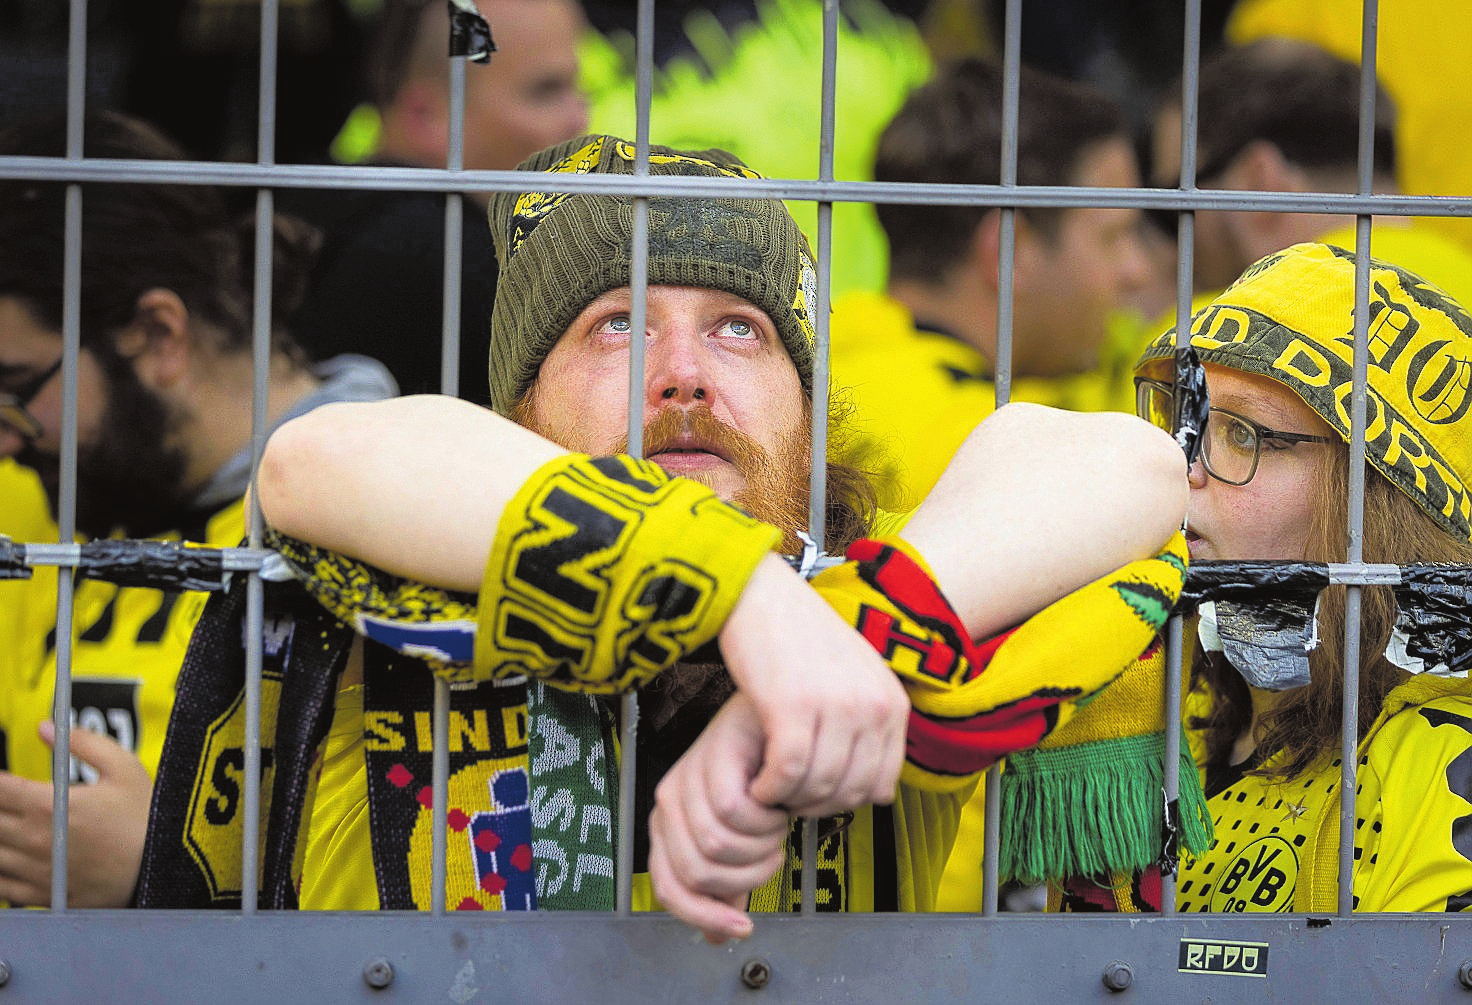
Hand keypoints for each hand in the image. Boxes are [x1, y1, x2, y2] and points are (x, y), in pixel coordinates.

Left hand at [0, 721, 152, 907]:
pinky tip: (7, 859)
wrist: (164, 866)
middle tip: (5, 801)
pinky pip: (2, 888)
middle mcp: (34, 839)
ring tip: (7, 827)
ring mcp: (35, 871)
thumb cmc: (145, 816)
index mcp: (48, 805)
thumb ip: (83, 743)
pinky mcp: (43, 896)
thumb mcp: (124, 767)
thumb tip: (45, 728)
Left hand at [648, 692, 788, 942]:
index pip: (670, 889)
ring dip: (762, 844)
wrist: (781, 720)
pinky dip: (767, 816)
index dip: (705, 917)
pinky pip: (736, 810)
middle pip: (699, 872)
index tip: (743, 927)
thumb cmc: (760, 776)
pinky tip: (777, 800)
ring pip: (718, 845)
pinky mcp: (712, 757)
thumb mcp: (742, 839)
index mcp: (669, 828)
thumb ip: (729, 885)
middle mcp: (669, 803)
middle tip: (771, 850)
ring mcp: (687, 777)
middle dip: (748, 875)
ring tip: (775, 820)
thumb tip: (717, 937)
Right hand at [718, 553, 907, 816]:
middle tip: (791, 798)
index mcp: (891, 700)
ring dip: (791, 799)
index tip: (819, 798)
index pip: (883, 783)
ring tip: (772, 789)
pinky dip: (771, 788)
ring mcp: (835, 705)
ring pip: (820, 787)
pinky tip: (760, 782)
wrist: (761, 595)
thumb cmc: (799, 634)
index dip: (847, 802)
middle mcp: (870, 704)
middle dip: (816, 807)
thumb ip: (871, 726)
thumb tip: (880, 792)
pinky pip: (788, 772)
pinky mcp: (793, 706)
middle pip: (851, 791)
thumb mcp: (857, 675)